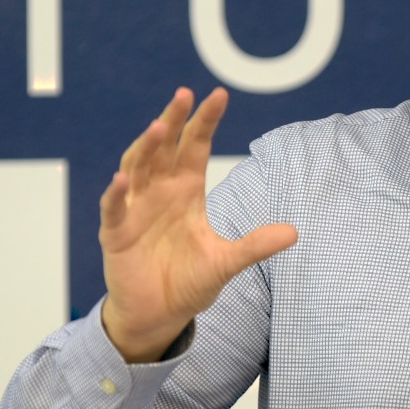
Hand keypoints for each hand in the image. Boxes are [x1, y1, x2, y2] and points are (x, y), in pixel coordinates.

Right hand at [98, 87, 296, 361]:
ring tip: (159, 127)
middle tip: (184, 94)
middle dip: (173, 120)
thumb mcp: (226, 262)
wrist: (159, 314)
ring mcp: (135, 209)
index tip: (219, 95)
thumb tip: (295, 233)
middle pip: (165, 147)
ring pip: (137, 168)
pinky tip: (123, 180)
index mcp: (187, 190)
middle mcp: (159, 191)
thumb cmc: (189, 281)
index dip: (205, 121)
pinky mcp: (116, 233)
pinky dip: (117, 194)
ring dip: (146, 148)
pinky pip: (114, 209)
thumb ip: (255, 246)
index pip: (196, 146)